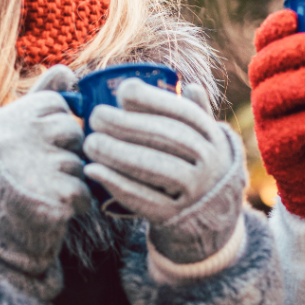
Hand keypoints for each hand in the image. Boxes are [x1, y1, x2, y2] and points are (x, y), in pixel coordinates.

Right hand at [0, 64, 90, 275]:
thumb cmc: (6, 177)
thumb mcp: (13, 131)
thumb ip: (40, 97)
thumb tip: (67, 70)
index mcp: (3, 119)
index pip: (55, 103)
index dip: (57, 125)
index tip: (39, 144)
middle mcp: (13, 139)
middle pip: (72, 130)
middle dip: (67, 151)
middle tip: (42, 170)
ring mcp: (31, 168)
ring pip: (79, 161)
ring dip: (70, 179)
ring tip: (43, 190)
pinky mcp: (51, 197)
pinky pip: (85, 191)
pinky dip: (77, 203)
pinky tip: (54, 208)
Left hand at [82, 79, 244, 264]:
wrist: (211, 220)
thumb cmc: (197, 168)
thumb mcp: (205, 142)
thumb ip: (196, 114)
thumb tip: (188, 85)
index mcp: (214, 138)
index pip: (185, 113)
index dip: (154, 100)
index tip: (123, 92)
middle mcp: (211, 163)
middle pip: (167, 138)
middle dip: (127, 124)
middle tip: (95, 117)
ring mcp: (196, 192)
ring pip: (155, 167)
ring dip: (118, 153)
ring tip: (90, 142)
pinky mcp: (175, 217)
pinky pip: (144, 199)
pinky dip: (116, 183)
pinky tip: (93, 171)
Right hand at [249, 9, 304, 218]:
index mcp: (281, 71)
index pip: (265, 43)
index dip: (273, 28)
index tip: (295, 17)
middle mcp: (268, 94)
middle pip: (261, 67)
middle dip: (283, 52)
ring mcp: (269, 124)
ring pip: (268, 98)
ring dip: (294, 84)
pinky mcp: (277, 152)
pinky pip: (285, 134)